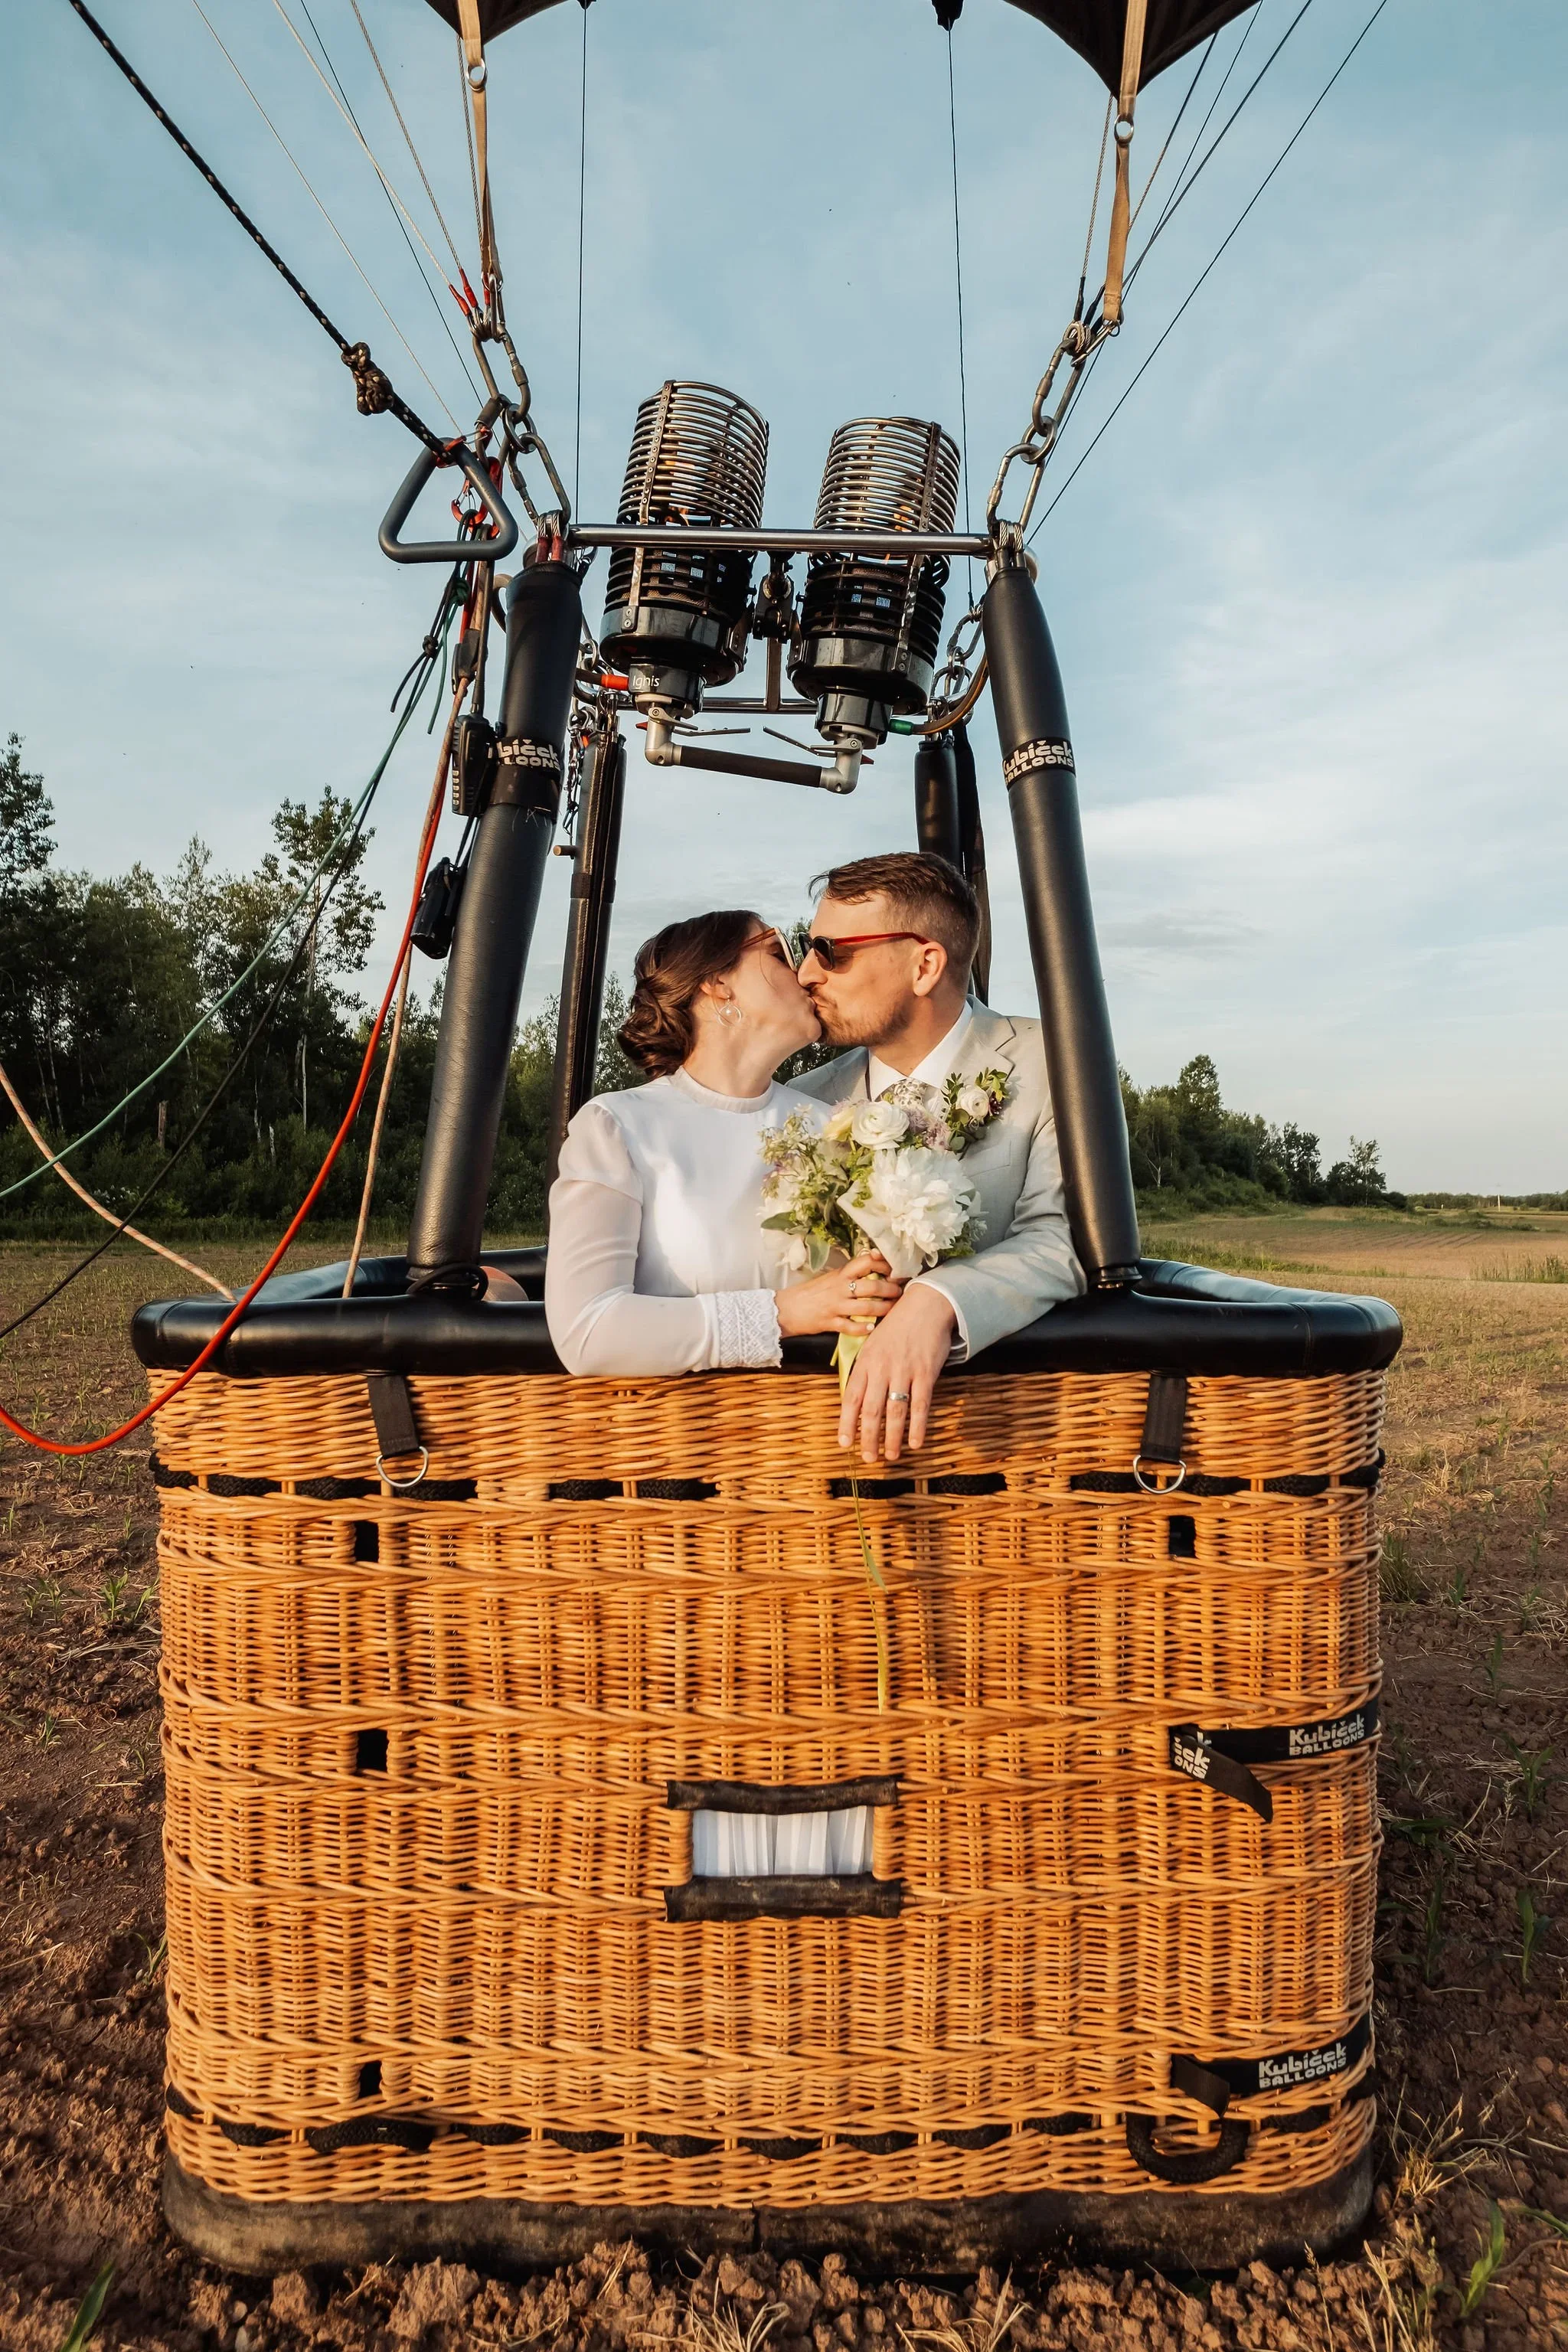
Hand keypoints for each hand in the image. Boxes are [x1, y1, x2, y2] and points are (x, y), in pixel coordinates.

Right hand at [774, 1250, 901, 1338]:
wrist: (786, 1308)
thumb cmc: (811, 1292)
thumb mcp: (830, 1278)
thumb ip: (850, 1275)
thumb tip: (873, 1267)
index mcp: (841, 1274)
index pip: (867, 1262)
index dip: (884, 1265)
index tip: (894, 1270)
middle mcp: (840, 1288)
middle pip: (872, 1287)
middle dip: (890, 1290)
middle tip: (899, 1293)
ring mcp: (835, 1306)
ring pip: (866, 1308)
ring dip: (883, 1309)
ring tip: (893, 1309)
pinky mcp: (830, 1323)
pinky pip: (851, 1327)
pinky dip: (863, 1328)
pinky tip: (872, 1328)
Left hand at [838, 1281, 957, 1463]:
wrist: (925, 1306)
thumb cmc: (896, 1327)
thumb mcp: (872, 1345)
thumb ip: (865, 1371)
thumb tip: (857, 1399)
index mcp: (865, 1362)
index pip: (850, 1398)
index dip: (847, 1424)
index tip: (845, 1444)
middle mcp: (881, 1369)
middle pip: (871, 1411)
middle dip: (868, 1438)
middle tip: (868, 1458)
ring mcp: (903, 1371)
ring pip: (895, 1412)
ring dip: (891, 1438)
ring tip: (890, 1455)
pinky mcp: (925, 1373)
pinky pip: (920, 1405)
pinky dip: (917, 1426)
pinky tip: (916, 1442)